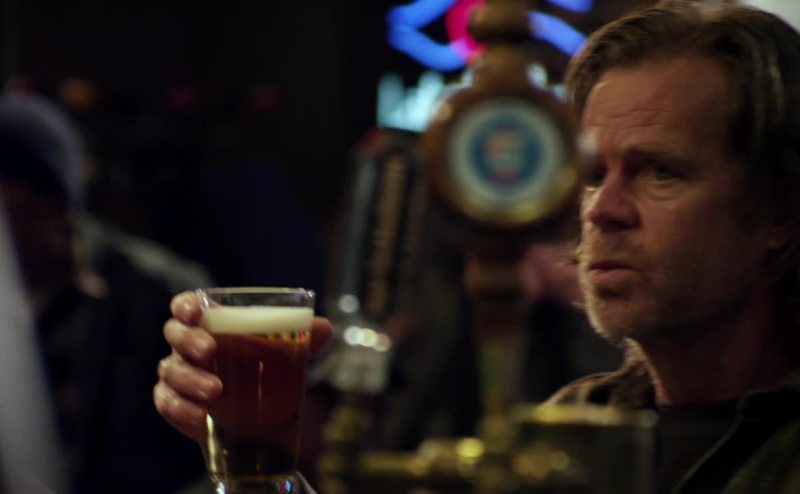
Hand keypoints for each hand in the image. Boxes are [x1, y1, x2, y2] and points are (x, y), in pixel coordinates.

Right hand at [153, 291, 332, 441]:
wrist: (260, 419)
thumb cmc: (266, 372)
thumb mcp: (287, 354)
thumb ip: (304, 337)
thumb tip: (324, 327)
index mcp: (210, 324)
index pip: (186, 305)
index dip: (185, 306)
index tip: (196, 312)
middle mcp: (188, 345)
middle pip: (174, 333)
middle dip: (189, 340)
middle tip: (211, 351)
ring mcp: (179, 374)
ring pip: (171, 370)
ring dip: (190, 379)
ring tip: (216, 392)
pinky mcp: (175, 403)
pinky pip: (167, 402)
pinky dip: (181, 408)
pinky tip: (202, 417)